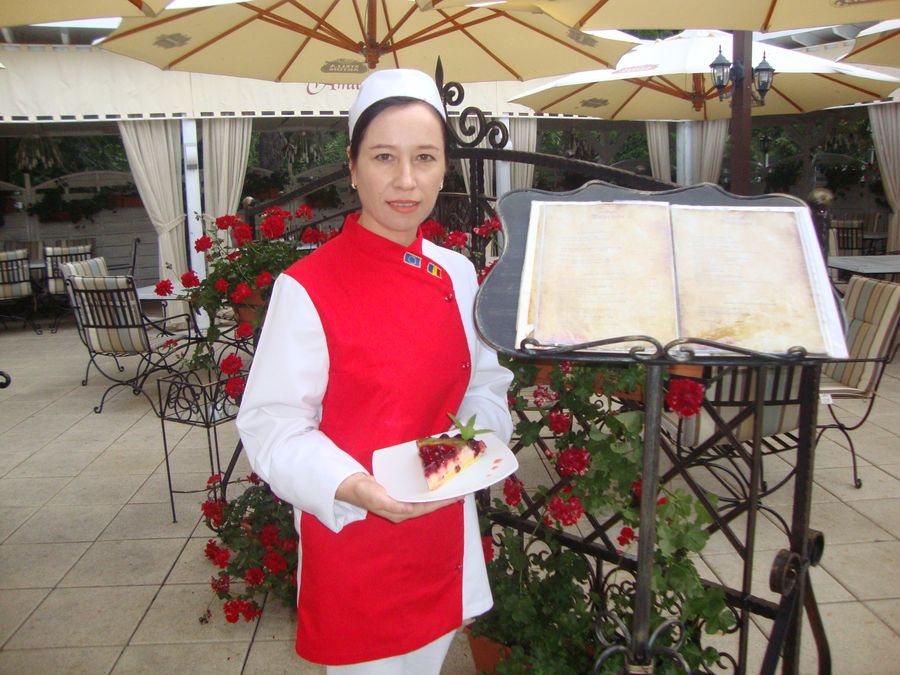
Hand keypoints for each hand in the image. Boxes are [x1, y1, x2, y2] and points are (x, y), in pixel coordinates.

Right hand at [336, 473, 459, 522]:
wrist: (352, 485)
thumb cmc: (365, 493)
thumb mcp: (379, 499)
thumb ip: (395, 506)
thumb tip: (411, 511)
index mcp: (400, 513)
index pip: (425, 509)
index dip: (441, 503)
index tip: (455, 498)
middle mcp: (403, 510)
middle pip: (427, 505)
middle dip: (442, 500)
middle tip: (458, 492)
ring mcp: (401, 502)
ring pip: (423, 499)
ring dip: (436, 495)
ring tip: (450, 489)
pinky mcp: (398, 494)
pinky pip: (416, 492)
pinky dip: (426, 489)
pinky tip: (432, 483)